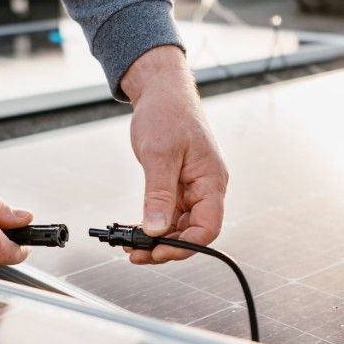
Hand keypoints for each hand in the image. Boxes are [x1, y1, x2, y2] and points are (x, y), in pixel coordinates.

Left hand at [123, 46, 228, 264]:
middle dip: (167, 247)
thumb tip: (156, 229)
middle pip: (194, 231)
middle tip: (136, 254)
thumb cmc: (167, 112)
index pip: (208, 227)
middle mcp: (207, 187)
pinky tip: (136, 231)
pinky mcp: (180, 185)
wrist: (161, 90)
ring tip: (131, 246)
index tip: (158, 252)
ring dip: (159, 239)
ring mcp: (194, 187)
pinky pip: (171, 213)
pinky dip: (155, 224)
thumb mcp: (159, 154)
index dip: (185, 246)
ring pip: (181, 225)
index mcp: (212, 181)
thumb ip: (159, 194)